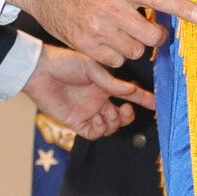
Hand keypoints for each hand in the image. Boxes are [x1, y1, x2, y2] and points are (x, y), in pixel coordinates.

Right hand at [9, 0, 196, 65]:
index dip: (184, 9)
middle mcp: (111, 9)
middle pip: (152, 36)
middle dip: (156, 35)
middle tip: (149, 28)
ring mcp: (97, 30)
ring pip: (135, 52)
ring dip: (135, 46)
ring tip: (123, 32)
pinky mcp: (84, 45)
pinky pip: (115, 61)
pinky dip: (116, 55)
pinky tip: (108, 41)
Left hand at [23, 44, 154, 140]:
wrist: (39, 72)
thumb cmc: (64, 63)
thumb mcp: (91, 67)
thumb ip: (111, 81)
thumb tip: (131, 91)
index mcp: (105, 85)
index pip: (130, 94)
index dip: (144, 100)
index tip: (157, 104)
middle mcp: (98, 100)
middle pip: (122, 115)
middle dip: (128, 116)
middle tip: (125, 109)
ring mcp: (88, 112)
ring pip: (110, 127)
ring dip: (115, 122)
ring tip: (109, 112)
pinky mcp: (76, 122)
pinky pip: (95, 133)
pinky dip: (101, 129)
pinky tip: (99, 119)